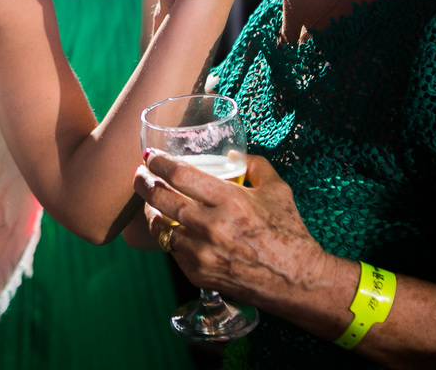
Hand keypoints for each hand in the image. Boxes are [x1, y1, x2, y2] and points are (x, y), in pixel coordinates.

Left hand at [134, 149, 330, 310]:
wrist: (296, 282)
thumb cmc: (289, 233)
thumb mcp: (278, 190)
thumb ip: (254, 165)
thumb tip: (232, 154)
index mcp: (231, 201)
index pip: (181, 176)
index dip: (159, 163)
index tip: (149, 156)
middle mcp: (212, 227)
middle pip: (162, 199)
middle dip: (145, 184)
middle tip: (139, 175)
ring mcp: (202, 253)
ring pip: (161, 227)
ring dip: (151, 212)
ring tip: (150, 201)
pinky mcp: (198, 274)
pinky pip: (173, 250)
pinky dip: (169, 236)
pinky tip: (169, 227)